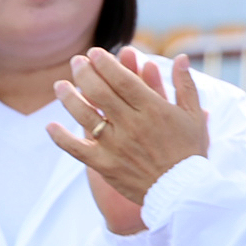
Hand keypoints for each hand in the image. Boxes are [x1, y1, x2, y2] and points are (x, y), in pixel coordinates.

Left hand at [52, 50, 210, 235]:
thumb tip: (182, 57)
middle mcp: (132, 125)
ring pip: (84, 116)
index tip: (94, 53)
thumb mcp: (195, 115)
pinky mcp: (105, 165)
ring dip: (69, 98)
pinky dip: (61, 138)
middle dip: (84, 73)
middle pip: (100, 92)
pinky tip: (50, 126)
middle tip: (76, 62)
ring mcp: (116, 146)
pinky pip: (77, 149)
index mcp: (153, 110)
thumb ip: (185, 85)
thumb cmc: (190, 152)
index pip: (122, 79)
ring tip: (60, 85)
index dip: (105, 63)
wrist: (183, 192)